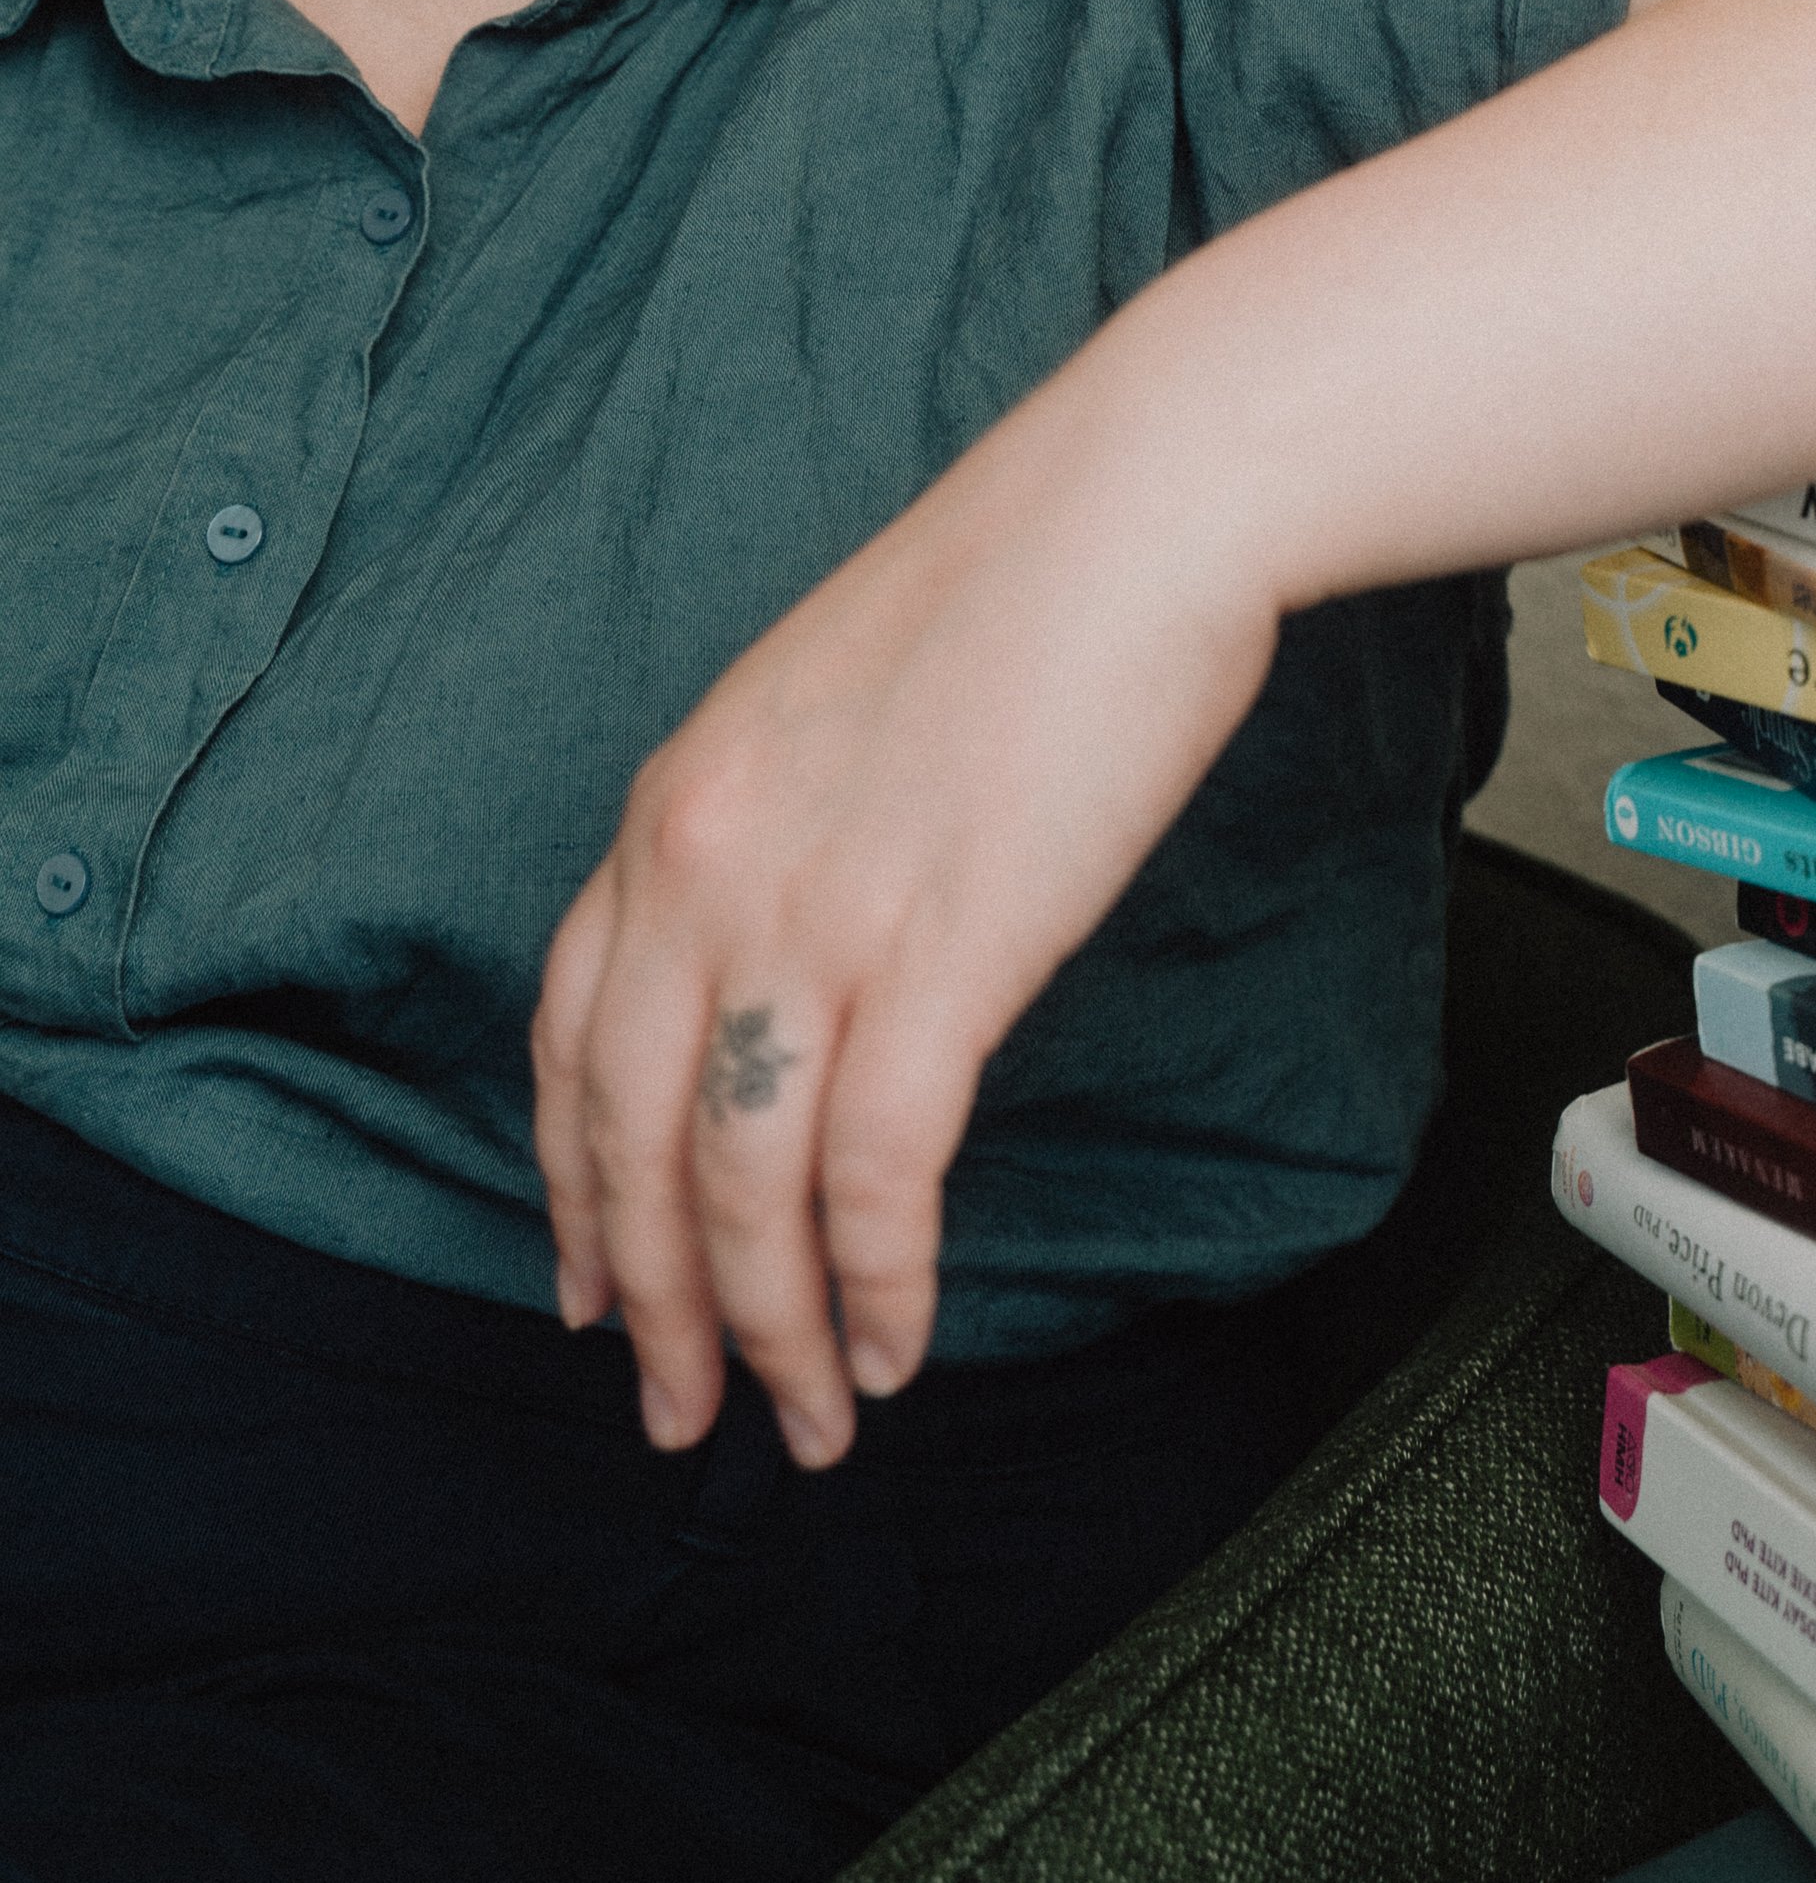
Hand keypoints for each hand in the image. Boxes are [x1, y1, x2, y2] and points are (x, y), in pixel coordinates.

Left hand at [530, 347, 1279, 1466]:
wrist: (1135, 508)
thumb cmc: (1023, 592)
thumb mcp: (830, 709)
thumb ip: (779, 835)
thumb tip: (796, 971)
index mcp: (673, 804)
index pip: (569, 1041)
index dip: (571, 1187)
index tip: (589, 1288)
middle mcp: (705, 869)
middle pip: (633, 1144)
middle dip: (653, 1307)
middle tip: (683, 1415)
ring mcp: (813, 915)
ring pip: (741, 1187)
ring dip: (774, 1331)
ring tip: (812, 1419)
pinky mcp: (938, 954)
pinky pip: (871, 1173)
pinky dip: (878, 1282)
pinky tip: (899, 1345)